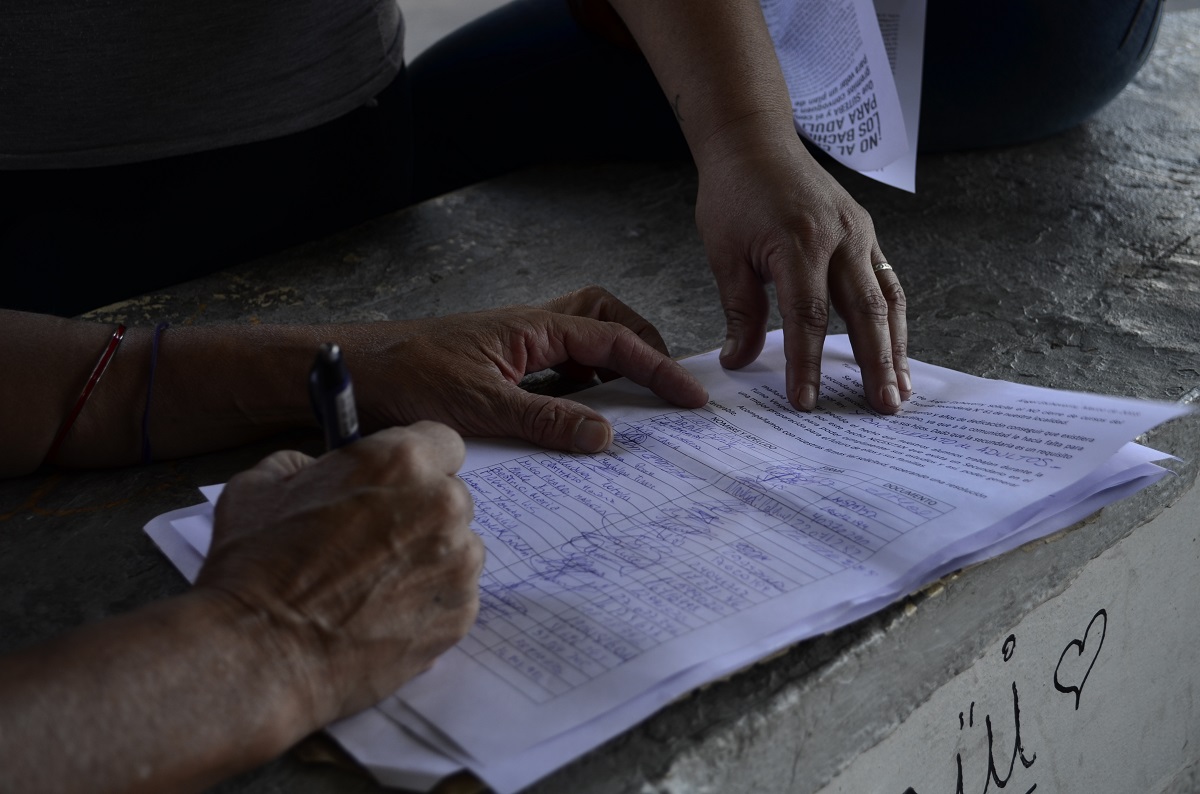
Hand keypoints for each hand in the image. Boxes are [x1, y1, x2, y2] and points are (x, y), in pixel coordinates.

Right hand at [195, 423, 483, 724]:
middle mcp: (443, 505)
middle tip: (374, 540)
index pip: (441, 442)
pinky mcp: (459, 615)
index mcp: (402, 461)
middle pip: (450, 497)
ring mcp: (458, 563)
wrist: (260, 654)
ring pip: (457, 549)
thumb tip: (319, 469)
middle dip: (420, 513)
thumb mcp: (261, 486)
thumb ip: (306, 465)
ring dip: (427, 559)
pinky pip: (453, 597)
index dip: (416, 463)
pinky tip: (380, 617)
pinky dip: (426, 604)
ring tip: (372, 586)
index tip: (397, 482)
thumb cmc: (256, 568)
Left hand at [350, 285, 708, 452]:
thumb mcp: (480, 406)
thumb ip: (545, 420)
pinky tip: (577, 421)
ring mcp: (513, 350)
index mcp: (532, 328)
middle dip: (642, 346)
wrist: (348, 376)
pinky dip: (578, 389)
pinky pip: (554, 372)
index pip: (613, 339)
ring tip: (632, 406)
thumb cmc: (403, 376)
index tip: (689, 396)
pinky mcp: (497, 371)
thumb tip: (605, 434)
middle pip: (604, 319)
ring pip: (580, 342)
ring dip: (610, 366)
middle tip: (665, 387)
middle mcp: (528, 331)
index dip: (657, 367)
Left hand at [695, 120, 910, 413]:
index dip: (808, 364)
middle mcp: (840, 238)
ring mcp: (860, 234)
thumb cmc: (734, 195)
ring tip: (900, 389)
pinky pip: (886, 282)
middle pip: (864, 312)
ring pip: (887, 299)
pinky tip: (894, 349)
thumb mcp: (725, 254)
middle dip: (875, 364)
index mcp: (799, 243)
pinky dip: (893, 319)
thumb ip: (740, 311)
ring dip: (896, 347)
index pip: (808, 317)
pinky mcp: (866, 233)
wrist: (755, 142)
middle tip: (884, 407)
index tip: (806, 402)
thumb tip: (739, 362)